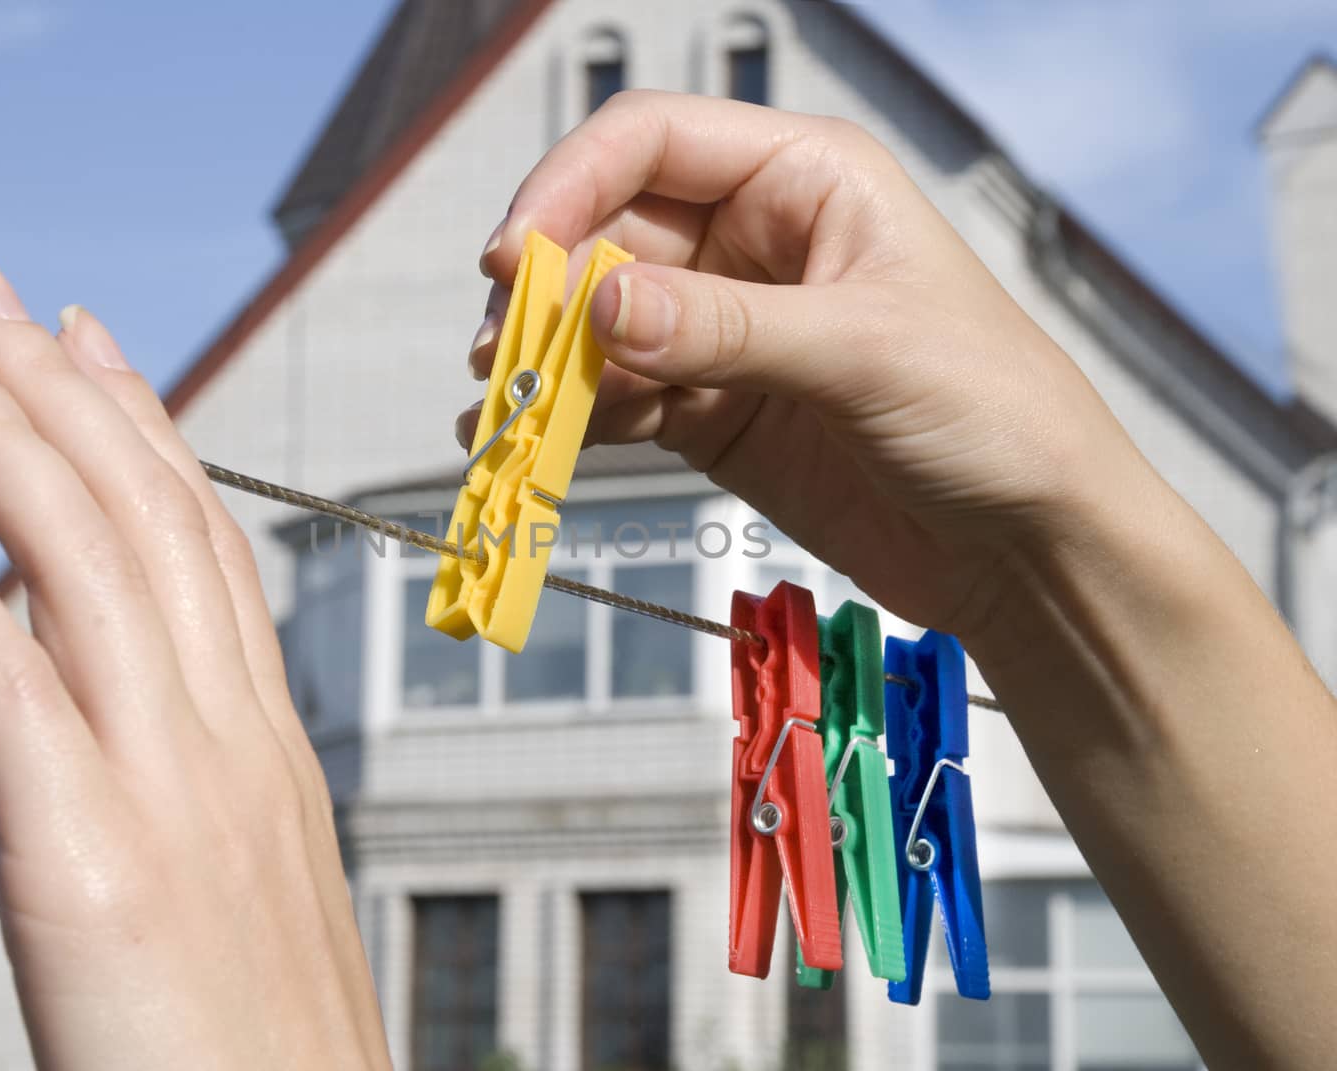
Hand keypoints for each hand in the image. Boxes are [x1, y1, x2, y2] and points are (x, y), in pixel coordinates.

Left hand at [0, 253, 388, 1069]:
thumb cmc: (245, 1045)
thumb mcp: (188, 898)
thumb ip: (73, 804)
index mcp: (263, 742)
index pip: (202, 544)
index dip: (140, 429)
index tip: (87, 344)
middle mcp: (232, 737)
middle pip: (147, 521)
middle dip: (62, 390)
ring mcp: (174, 789)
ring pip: (90, 568)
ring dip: (3, 439)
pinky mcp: (97, 860)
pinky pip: (10, 689)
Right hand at [467, 91, 1147, 654]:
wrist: (1028, 548)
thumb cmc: (997, 412)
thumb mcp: (862, 351)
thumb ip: (723, 327)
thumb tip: (596, 302)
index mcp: (807, 181)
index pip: (651, 142)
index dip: (569, 186)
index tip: (515, 257)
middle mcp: (758, 243)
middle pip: (611, 233)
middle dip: (549, 287)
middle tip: (503, 351)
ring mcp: (731, 330)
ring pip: (605, 321)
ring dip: (550, 357)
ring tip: (506, 404)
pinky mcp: (716, 410)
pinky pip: (623, 395)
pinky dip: (576, 415)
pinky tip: (539, 439)